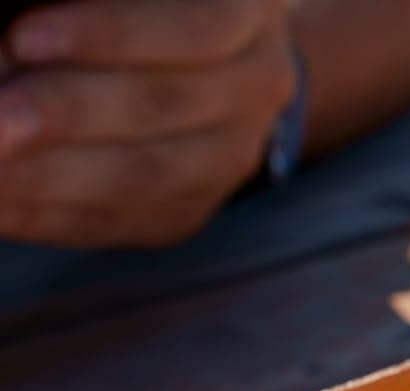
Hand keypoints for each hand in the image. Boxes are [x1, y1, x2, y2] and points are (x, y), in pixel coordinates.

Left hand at [0, 0, 296, 247]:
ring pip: (148, 177)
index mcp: (248, 13)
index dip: (111, 35)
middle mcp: (257, 88)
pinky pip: (122, 220)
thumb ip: (72, 11)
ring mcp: (231, 156)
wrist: (186, 60)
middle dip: (66, 112)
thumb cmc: (134, 9)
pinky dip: (48, 214)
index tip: (24, 39)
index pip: (196, 30)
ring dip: (50, 175)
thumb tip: (19, 48)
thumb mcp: (129, 0)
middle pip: (166, 106)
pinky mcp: (191, 208)